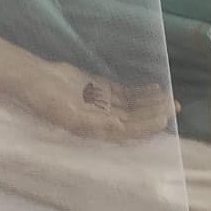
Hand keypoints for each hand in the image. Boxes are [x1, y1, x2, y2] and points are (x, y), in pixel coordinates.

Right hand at [0, 58, 175, 142]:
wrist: (35, 80)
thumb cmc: (47, 101)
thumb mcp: (69, 115)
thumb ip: (95, 123)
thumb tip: (121, 129)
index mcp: (96, 130)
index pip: (128, 131)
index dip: (146, 126)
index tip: (163, 119)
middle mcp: (103, 120)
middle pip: (135, 119)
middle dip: (155, 114)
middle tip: (176, 107)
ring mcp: (103, 104)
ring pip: (133, 106)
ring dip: (152, 103)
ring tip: (171, 98)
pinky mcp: (101, 90)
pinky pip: (126, 93)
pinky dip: (140, 92)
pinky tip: (155, 89)